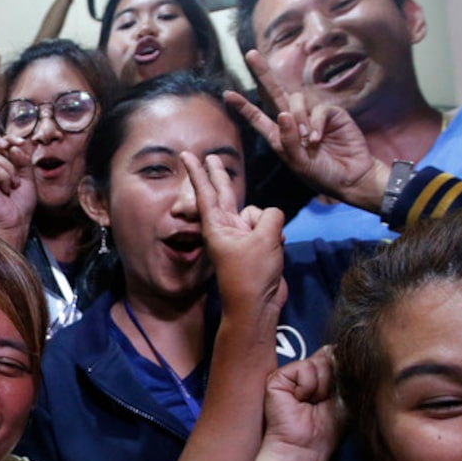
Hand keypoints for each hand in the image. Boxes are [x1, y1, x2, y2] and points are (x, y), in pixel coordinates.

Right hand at [0, 132, 35, 245]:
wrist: (17, 223)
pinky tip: (7, 190)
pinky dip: (6, 178)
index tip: (19, 141)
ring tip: (13, 185)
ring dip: (11, 170)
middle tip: (10, 146)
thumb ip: (22, 160)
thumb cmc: (20, 204)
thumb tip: (14, 147)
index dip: (5, 137)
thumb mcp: (28, 177)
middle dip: (2, 141)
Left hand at [180, 152, 286, 316]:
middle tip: (212, 156)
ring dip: (268, 226)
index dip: (198, 172)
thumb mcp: (265, 238)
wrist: (258, 305)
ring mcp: (242, 236)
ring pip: (259, 214)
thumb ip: (270, 216)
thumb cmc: (252, 274)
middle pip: (225, 193)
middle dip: (220, 175)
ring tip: (267, 249)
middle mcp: (226, 227)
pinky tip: (275, 253)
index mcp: (217, 226)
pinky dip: (276, 237)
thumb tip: (271, 216)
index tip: (186, 155)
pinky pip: (270, 228)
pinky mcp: (257, 245)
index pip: (206, 191)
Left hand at [226, 51, 388, 210]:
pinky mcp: (330, 113)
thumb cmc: (322, 174)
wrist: (350, 177)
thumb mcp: (298, 163)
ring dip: (299, 118)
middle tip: (250, 54)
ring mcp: (311, 115)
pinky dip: (316, 123)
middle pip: (274, 92)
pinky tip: (318, 139)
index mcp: (279, 135)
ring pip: (296, 100)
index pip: (257, 117)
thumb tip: (282, 113)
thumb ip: (288, 140)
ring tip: (308, 141)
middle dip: (262, 73)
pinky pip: (318, 108)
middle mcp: (293, 121)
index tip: (227, 94)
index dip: (243, 106)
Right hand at [258, 349, 343, 460]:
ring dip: (321, 387)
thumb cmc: (324, 430)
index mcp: (319, 378)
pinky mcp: (277, 378)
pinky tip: (300, 401)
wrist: (305, 448)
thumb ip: (343, 373)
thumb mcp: (343, 397)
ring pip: (317, 363)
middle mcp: (303, 374)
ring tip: (311, 404)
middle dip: (332, 382)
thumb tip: (337, 348)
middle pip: (327, 357)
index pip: (334, 358)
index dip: (341, 371)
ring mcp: (289, 375)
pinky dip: (307, 387)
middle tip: (323, 402)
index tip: (337, 394)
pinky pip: (304, 369)